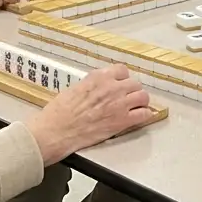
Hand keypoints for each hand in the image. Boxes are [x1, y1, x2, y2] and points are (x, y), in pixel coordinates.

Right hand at [24, 65, 154, 164]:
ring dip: (140, 102)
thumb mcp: (75, 88)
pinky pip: (144, 114)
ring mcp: (119, 104)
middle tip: (128, 98)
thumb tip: (100, 87)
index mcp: (99, 77)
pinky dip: (144, 115)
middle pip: (135, 83)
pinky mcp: (122, 121)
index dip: (122, 78)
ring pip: (143, 96)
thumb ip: (92, 85)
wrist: (57, 130)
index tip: (120, 84)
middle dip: (131, 91)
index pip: (122, 70)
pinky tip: (138, 118)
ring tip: (136, 107)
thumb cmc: (59, 112)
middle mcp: (112, 87)